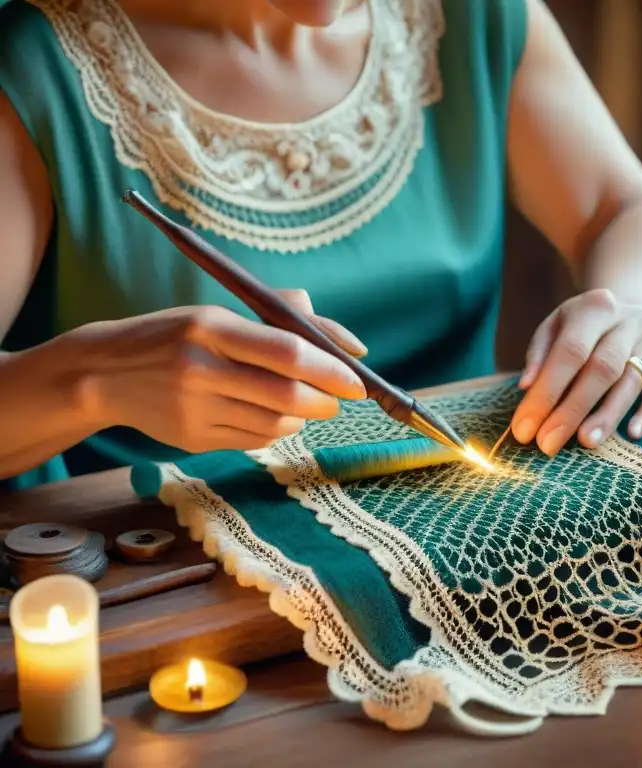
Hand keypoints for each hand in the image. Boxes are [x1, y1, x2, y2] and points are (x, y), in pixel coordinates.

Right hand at [73, 289, 366, 452]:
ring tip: (307, 405)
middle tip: (340, 398)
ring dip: (304, 417)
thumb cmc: (174, 336)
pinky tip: (277, 418)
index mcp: (211, 327)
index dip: (331, 369)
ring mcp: (194, 408)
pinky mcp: (191, 439)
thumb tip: (345, 341)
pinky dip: (277, 431)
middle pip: (286, 395)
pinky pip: (254, 441)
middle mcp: (201, 368)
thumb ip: (280, 316)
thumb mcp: (216, 312)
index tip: (357, 380)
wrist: (103, 373)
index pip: (288, 352)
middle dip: (326, 401)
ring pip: (275, 423)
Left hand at [511, 288, 641, 455]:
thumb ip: (538, 355)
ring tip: (586, 442)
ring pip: (631, 380)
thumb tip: (526, 387)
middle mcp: (626, 320)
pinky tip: (634, 433)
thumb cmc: (581, 326)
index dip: (546, 392)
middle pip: (602, 368)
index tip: (526, 428)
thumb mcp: (554, 327)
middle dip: (573, 410)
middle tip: (549, 444)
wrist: (628, 305)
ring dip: (608, 415)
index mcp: (593, 308)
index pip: (569, 352)